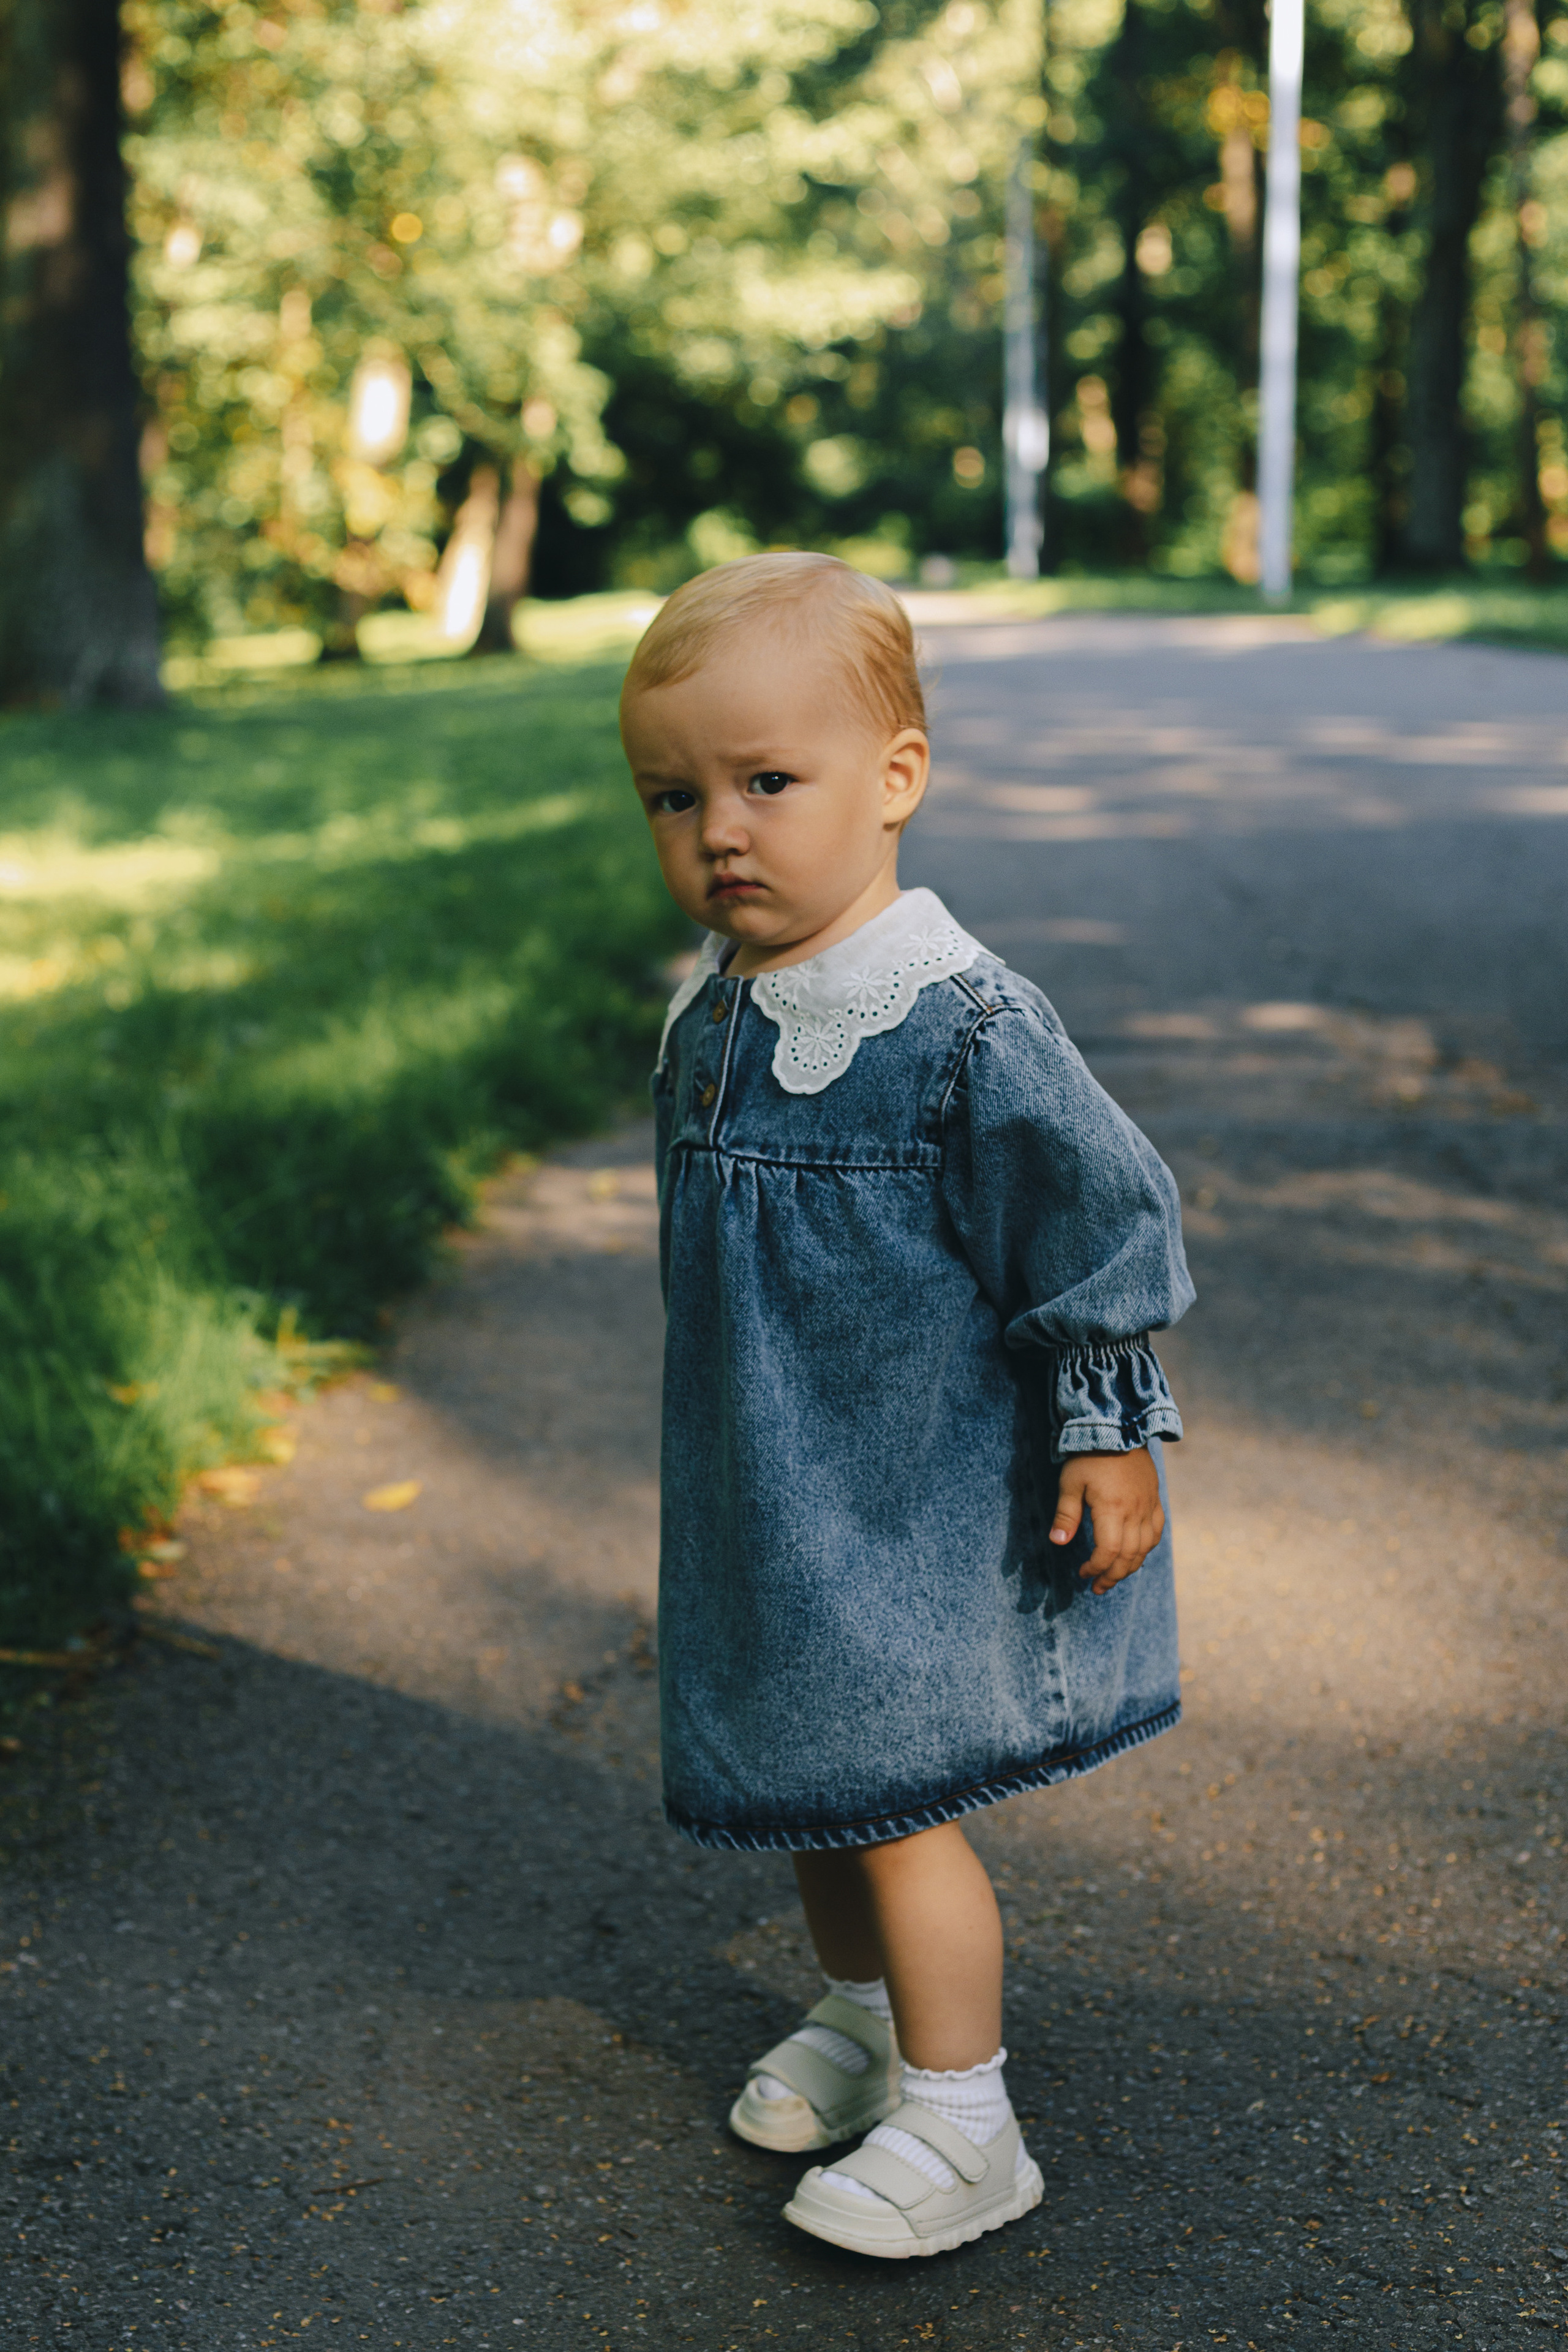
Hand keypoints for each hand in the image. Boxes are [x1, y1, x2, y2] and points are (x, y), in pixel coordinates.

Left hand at [1049, 1446, 1164, 1596]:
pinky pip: (1156, 1532)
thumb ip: (1066, 1514)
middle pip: (1129, 1556)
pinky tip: (1135, 1555)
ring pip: (1145, 1548)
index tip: (1082, 1573)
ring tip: (1113, 1576)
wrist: (1120, 1428)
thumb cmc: (1089, 1455)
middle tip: (1097, 1587)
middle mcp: (1135, 1511)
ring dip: (1129, 1567)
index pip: (1109, 1551)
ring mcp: (1148, 1506)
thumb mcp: (1071, 1482)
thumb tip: (1058, 1541)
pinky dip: (1146, 1549)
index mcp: (1112, 1508)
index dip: (1096, 1567)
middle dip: (1113, 1575)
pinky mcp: (1154, 1500)